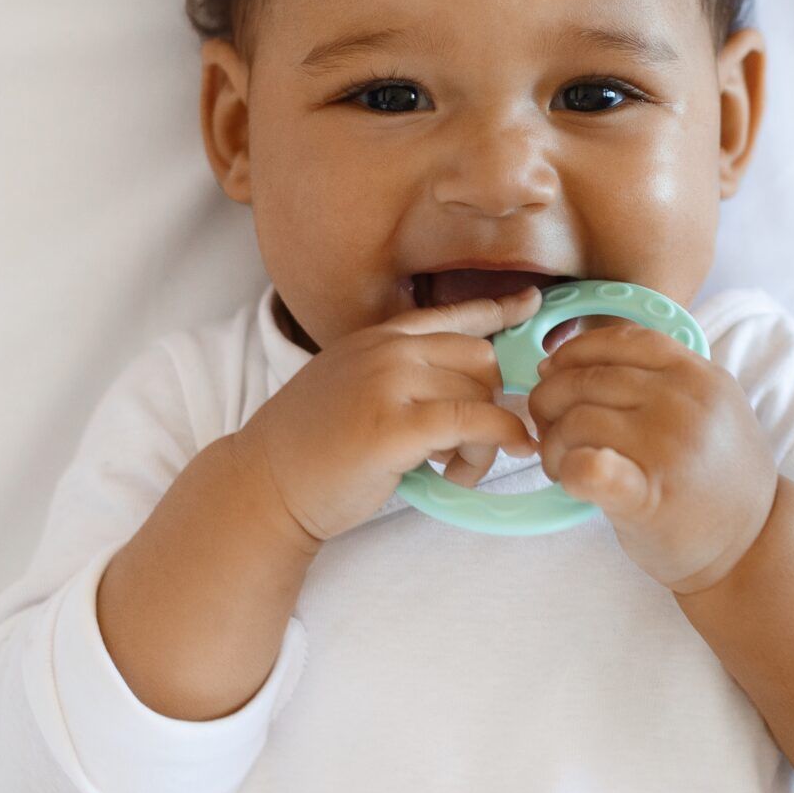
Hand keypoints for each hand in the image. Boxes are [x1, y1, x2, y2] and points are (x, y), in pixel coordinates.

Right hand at [232, 286, 544, 546]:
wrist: (262, 485)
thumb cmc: (309, 450)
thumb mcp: (352, 390)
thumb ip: (398, 378)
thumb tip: (459, 389)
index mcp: (377, 338)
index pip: (451, 314)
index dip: (498, 311)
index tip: (531, 306)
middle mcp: (385, 351)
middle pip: (481, 359)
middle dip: (490, 405)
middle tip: (466, 450)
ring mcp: (387, 383)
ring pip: (481, 394)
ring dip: (484, 441)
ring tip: (452, 471)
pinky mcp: (393, 427)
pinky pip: (473, 422)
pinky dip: (492, 444)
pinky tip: (468, 473)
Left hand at [524, 317, 779, 592]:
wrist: (752, 544)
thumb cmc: (717, 476)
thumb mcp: (710, 406)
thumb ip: (658, 376)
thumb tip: (566, 360)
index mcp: (697, 375)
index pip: (621, 340)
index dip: (576, 353)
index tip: (556, 373)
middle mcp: (684, 404)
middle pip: (588, 380)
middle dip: (551, 401)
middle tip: (549, 429)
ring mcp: (667, 449)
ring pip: (576, 421)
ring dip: (553, 443)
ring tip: (561, 464)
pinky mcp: (646, 498)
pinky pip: (587, 468)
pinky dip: (567, 469)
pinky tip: (571, 479)